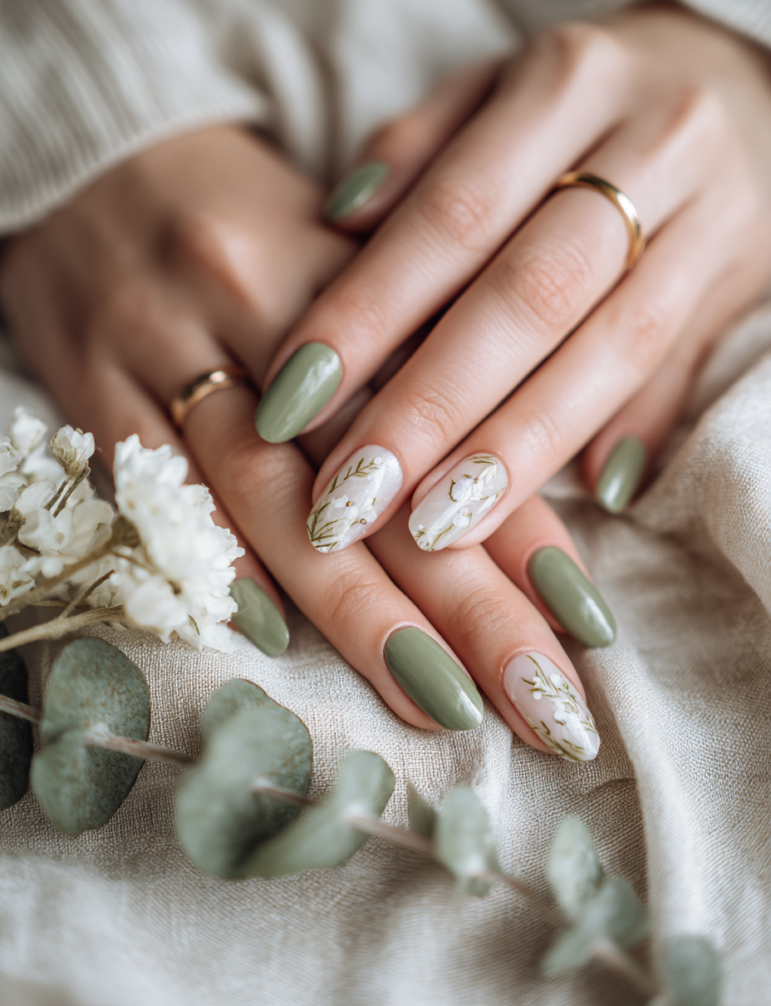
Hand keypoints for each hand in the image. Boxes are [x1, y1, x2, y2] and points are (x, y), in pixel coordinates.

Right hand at [0, 125, 607, 760]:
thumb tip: (526, 478)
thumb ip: (433, 348)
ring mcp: (163, 344)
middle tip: (540, 699)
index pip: (448, 410)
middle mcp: (256, 297)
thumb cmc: (257, 220)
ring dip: (359, 610)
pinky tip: (278, 639)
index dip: (519, 520)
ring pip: (268, 493)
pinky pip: (149, 485)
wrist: (103, 165)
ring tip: (442, 702)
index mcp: (348, 259)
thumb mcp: (357, 254)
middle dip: (465, 599)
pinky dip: (215, 561)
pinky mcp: (91, 384)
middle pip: (374, 470)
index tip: (584, 619)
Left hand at [254, 5, 770, 553]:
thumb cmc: (579, 105)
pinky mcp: (738, 280)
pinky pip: (672, 371)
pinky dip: (622, 435)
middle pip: (528, 297)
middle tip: (351, 498)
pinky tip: (570, 505)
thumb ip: (416, 152)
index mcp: (567, 85)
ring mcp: (709, 214)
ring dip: (514, 452)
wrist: (735, 87)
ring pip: (608, 351)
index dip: (369, 314)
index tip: (294, 399)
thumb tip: (338, 224)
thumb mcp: (492, 92)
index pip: (452, 218)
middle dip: (431, 409)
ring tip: (433, 530)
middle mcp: (651, 143)